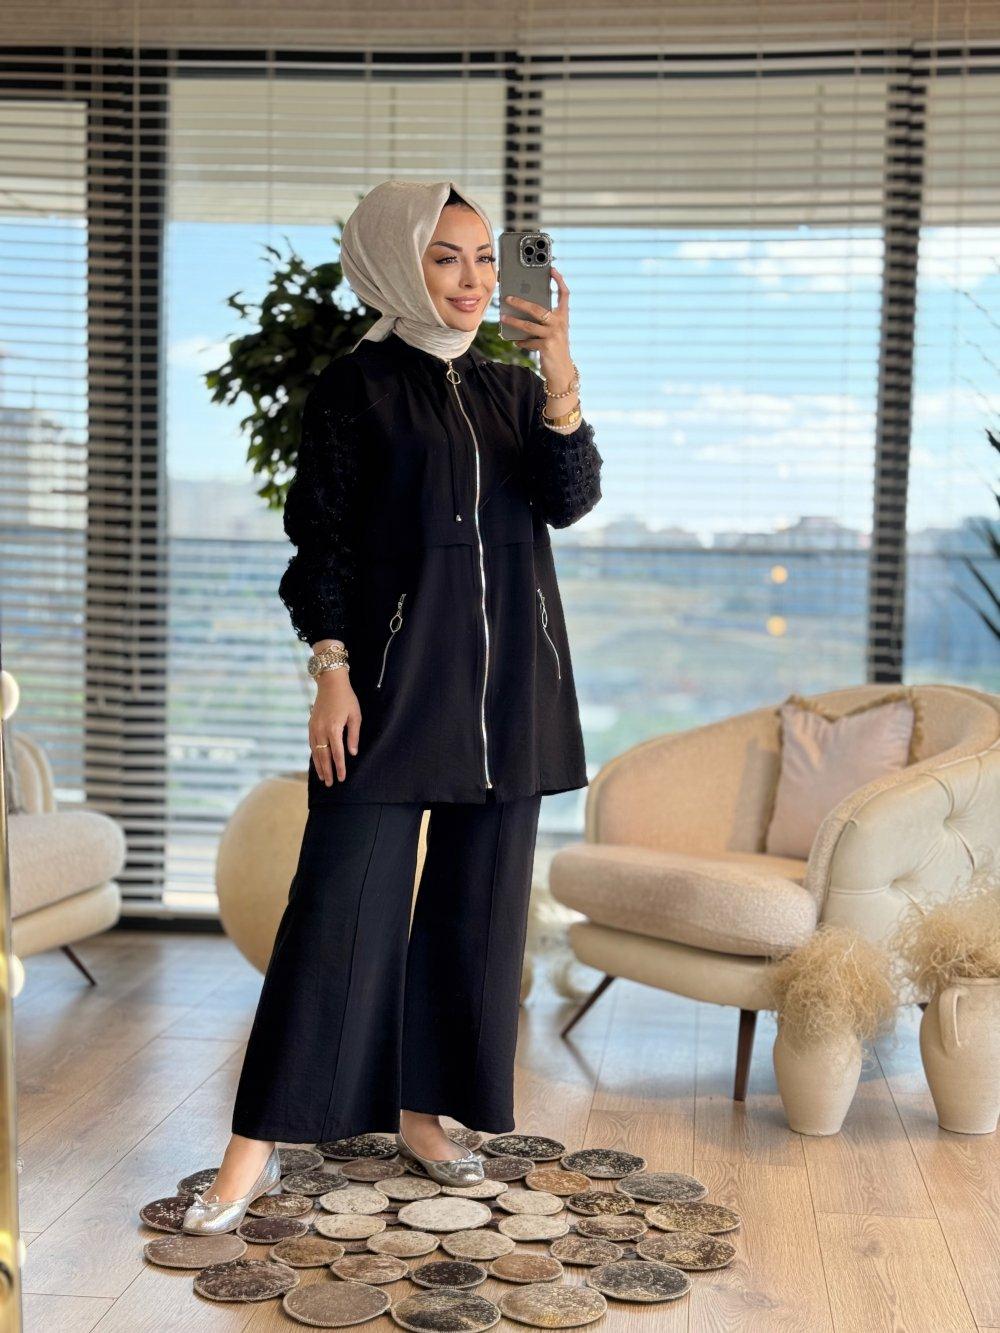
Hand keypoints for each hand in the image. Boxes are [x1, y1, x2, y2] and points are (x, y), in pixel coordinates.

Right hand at [309, 671, 360, 783]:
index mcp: (334, 729)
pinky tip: (317, 762)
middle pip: (324, 756)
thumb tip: (352, 753)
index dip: (340, 768)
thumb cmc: (346, 699)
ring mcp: (314, 728)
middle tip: (330, 784)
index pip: (337, 754)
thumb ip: (353, 735)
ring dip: (319, 766)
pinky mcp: (310, 725)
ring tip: (322, 777)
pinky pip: (311, 744)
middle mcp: (321, 731)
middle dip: (327, 771)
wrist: (330, 684)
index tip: (341, 778)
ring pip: (315, 752)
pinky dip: (314, 755)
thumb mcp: (355, 716)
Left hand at [502, 264, 573, 381]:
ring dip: (514, 321)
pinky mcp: (546, 347)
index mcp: (563, 317)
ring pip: (529, 325)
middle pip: (538, 309)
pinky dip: (521, 341)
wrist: (562, 370)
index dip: (559, 281)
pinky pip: (529, 341)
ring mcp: (553, 335)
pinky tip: (515, 341)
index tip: (552, 269)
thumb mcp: (554, 331)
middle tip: (508, 297)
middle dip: (521, 302)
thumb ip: (544, 321)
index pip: (564, 295)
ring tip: (503, 317)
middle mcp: (560, 324)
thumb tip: (523, 311)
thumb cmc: (555, 348)